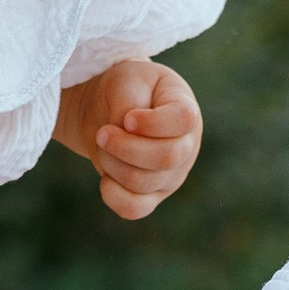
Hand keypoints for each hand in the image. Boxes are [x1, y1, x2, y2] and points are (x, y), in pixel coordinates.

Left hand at [56, 60, 203, 222]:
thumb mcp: (126, 80)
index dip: (153, 123)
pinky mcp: (151, 196)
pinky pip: (135, 209)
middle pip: (166, 157)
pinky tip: (104, 178)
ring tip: (102, 146)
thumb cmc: (126, 89)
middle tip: (102, 133)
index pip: (184, 120)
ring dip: (111, 163)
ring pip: (143, 182)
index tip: (128, 118)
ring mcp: (171, 175)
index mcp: (186, 111)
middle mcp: (186, 146)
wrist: (111, 109)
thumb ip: (128, 101)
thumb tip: (125, 132)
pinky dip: (113, 196)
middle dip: (125, 147)